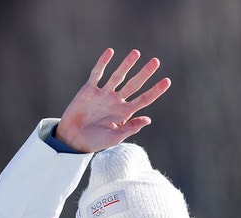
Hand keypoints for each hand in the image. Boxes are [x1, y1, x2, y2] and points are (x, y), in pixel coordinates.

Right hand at [55, 48, 170, 152]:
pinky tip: (110, 52)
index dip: (155, 90)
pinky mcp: (89, 90)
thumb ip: (130, 127)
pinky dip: (103, 63)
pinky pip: (97, 74)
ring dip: (127, 64)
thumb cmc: (95, 142)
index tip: (167, 81)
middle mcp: (116, 101)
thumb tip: (148, 119)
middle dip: (145, 73)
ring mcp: (103, 94)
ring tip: (136, 52)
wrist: (73, 139)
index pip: (144, 99)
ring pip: (118, 76)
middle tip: (156, 61)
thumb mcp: (114, 137)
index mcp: (124, 113)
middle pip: (134, 84)